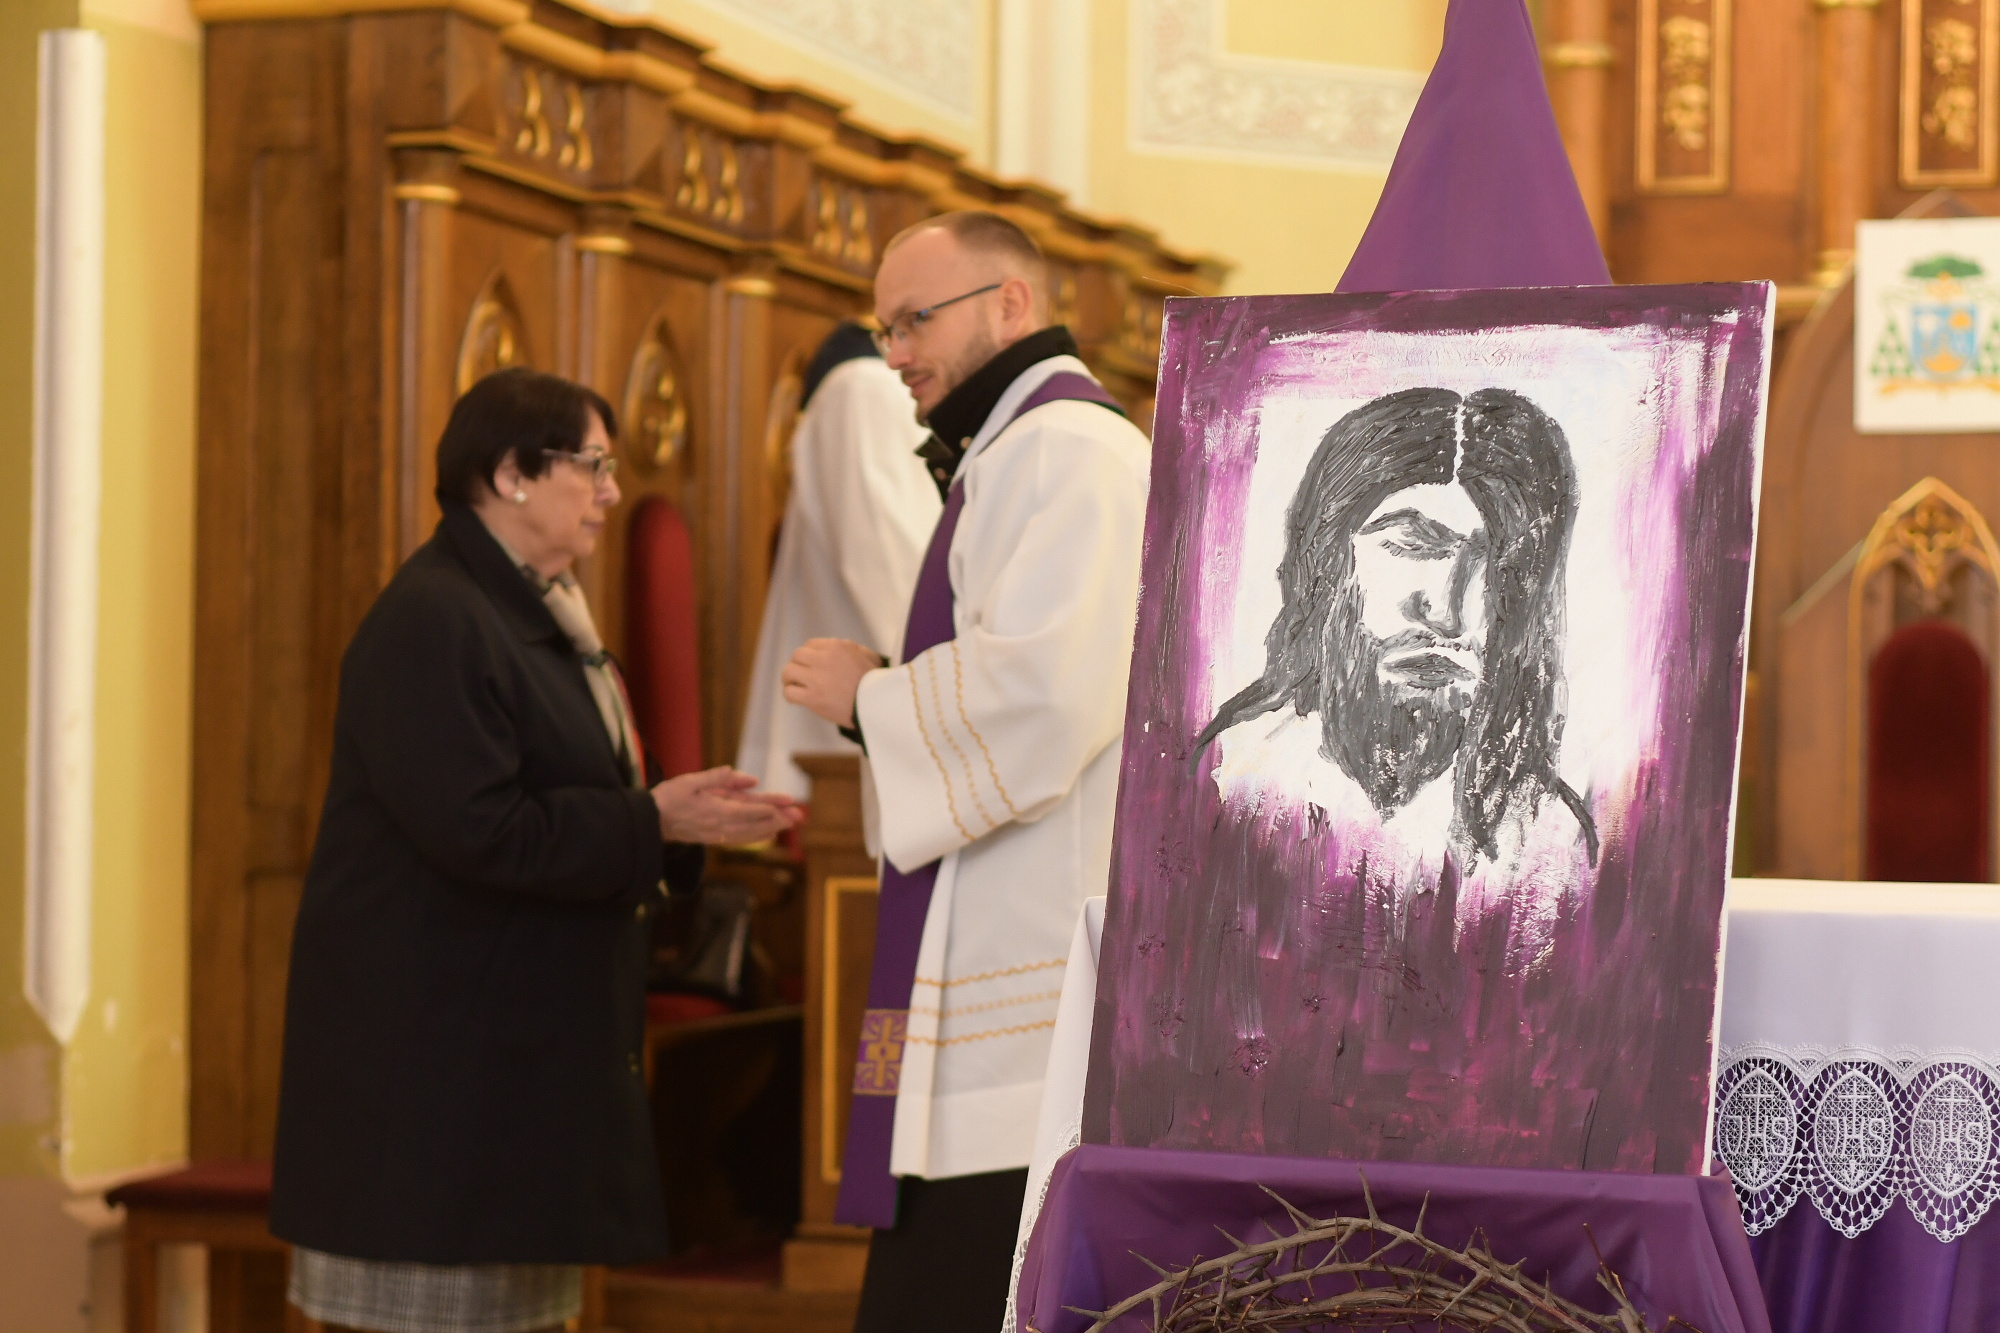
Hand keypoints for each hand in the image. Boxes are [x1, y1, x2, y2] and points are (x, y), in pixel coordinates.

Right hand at [652, 766, 802, 845]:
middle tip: (798, 817)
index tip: (786, 806)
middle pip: (754, 824)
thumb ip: (719, 777)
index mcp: (714, 809)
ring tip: (788, 825)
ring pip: (749, 834)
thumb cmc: (669, 797)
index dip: (769, 809)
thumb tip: (749, 778)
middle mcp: (719, 825)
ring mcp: (716, 834)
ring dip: (770, 829)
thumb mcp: (692, 780)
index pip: (748, 810)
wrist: (651, 821)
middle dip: (777, 820)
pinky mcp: (713, 839)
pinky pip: (739, 839)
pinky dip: (756, 837)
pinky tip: (767, 835)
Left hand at [781, 638, 884, 726]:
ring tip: (793, 685)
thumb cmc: (877, 682)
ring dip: (789, 678)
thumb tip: (840, 649)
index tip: (810, 664)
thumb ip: (853, 649)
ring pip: (789, 671)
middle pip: (797, 655)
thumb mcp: (869, 656)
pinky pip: (790, 692)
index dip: (808, 654)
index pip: (811, 644)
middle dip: (798, 664)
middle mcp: (824, 659)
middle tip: (801, 675)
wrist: (879, 705)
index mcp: (837, 647)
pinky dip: (790, 694)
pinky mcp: (813, 698)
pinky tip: (795, 699)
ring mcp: (816, 679)